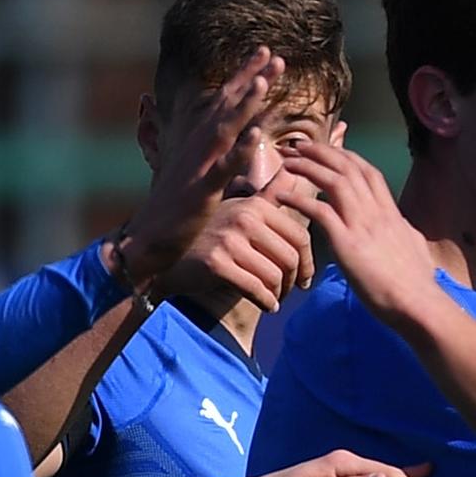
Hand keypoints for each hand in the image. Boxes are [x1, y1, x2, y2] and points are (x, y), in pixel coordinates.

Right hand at [112, 49, 282, 289]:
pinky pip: (223, 168)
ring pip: (224, 129)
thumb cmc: (173, 208)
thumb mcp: (191, 170)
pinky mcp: (201, 191)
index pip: (224, 100)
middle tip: (275, 55)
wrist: (146, 240)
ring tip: (264, 82)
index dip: (245, 75)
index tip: (267, 53)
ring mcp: (198, 166)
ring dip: (244, 105)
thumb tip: (218, 130)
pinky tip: (256, 135)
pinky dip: (240, 150)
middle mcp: (197, 146)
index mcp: (198, 140)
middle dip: (250, 79)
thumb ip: (207, 148)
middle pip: (226, 105)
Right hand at [161, 194, 316, 318]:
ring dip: (279, 294)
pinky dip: (266, 302)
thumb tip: (293, 170)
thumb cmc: (209, 237)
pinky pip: (255, 289)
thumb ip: (268, 195)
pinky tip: (267, 306)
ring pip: (274, 275)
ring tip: (275, 300)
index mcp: (254, 205)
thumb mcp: (238, 210)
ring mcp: (228, 240)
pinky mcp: (216, 263)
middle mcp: (243, 218)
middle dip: (294, 281)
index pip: (299, 236)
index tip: (304, 278)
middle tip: (290, 292)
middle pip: (290, 257)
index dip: (308, 262)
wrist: (167, 260)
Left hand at [265, 141, 443, 326]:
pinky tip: (283, 197)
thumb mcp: (415, 248)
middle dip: (322, 151)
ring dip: (309, 167)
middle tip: (299, 145)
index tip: (328, 150)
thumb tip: (406, 230)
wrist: (418, 303)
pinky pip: (320, 211)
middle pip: (348, 167)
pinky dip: (300, 200)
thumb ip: (405, 233)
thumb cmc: (417, 284)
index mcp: (391, 212)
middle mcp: (377, 211)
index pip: (368, 172)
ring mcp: (362, 224)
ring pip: (334, 181)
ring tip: (288, 161)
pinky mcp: (347, 243)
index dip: (346, 156)